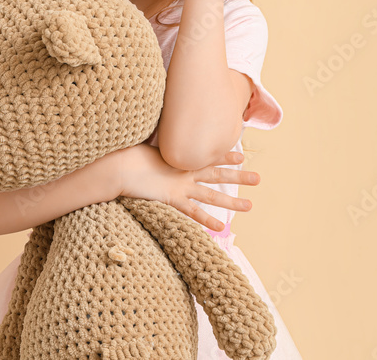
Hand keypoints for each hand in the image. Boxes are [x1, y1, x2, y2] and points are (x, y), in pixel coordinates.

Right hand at [116, 144, 259, 231]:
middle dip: (239, 176)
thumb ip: (158, 152)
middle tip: (258, 178)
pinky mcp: (171, 198)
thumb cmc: (128, 157)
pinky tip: (222, 226)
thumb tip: (159, 150)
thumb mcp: (147, 150)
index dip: (225, 155)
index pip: (208, 156)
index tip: (241, 154)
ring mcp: (180, 185)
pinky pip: (193, 211)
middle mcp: (184, 171)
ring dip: (232, 200)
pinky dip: (207, 219)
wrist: (118, 165)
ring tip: (250, 206)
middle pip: (218, 174)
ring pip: (212, 194)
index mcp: (180, 158)